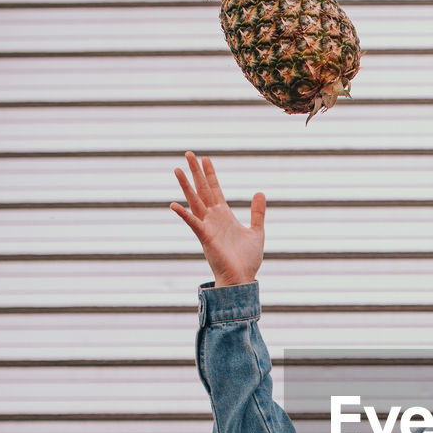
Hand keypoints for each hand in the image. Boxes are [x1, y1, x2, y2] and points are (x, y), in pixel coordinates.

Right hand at [171, 151, 265, 286]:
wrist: (242, 279)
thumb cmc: (247, 260)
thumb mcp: (256, 231)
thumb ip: (257, 212)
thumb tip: (259, 192)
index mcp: (224, 216)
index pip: (215, 190)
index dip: (210, 174)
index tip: (205, 158)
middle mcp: (213, 219)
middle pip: (202, 190)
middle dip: (196, 172)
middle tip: (188, 153)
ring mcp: (208, 227)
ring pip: (195, 202)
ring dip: (186, 186)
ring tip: (177, 169)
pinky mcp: (206, 238)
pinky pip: (193, 223)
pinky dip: (183, 214)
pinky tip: (173, 204)